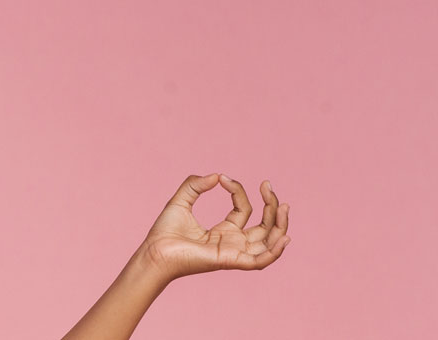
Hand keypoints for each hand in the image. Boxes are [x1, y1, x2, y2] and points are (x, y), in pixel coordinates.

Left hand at [136, 173, 291, 280]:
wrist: (153, 252)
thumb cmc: (163, 233)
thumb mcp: (180, 201)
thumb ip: (195, 185)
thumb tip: (216, 175)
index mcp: (224, 231)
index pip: (244, 209)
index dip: (237, 190)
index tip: (223, 178)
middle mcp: (232, 242)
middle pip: (265, 227)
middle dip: (271, 206)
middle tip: (267, 185)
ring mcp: (233, 252)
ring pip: (268, 243)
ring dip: (281, 226)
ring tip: (284, 205)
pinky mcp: (229, 261)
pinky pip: (259, 261)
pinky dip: (274, 252)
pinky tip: (283, 237)